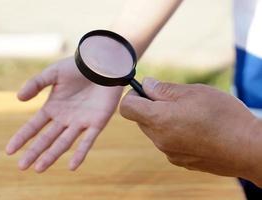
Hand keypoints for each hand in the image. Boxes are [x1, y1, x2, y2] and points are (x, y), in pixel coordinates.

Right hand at [6, 57, 122, 171]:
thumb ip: (36, 83)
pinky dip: (80, 153)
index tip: (9, 150)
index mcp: (53, 107)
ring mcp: (80, 122)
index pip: (34, 126)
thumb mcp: (53, 73)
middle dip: (34, 152)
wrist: (102, 65)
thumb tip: (18, 98)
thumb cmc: (78, 68)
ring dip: (52, 155)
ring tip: (39, 168)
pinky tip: (72, 166)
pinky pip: (87, 141)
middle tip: (21, 166)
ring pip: (64, 143)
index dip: (22, 137)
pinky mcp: (97, 123)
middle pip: (47, 138)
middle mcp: (65, 118)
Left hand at [120, 77, 259, 182]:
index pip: (126, 107)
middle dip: (151, 106)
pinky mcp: (179, 161)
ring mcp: (169, 152)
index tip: (148, 90)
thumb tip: (145, 84)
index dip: (133, 95)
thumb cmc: (222, 116)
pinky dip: (173, 133)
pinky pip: (166, 142)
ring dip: (163, 119)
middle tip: (175, 100)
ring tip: (189, 114)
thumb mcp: (192, 92)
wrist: (248, 149)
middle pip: (140, 118)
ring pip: (154, 130)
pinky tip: (195, 129)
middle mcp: (158, 139)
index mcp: (158, 120)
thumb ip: (163, 89)